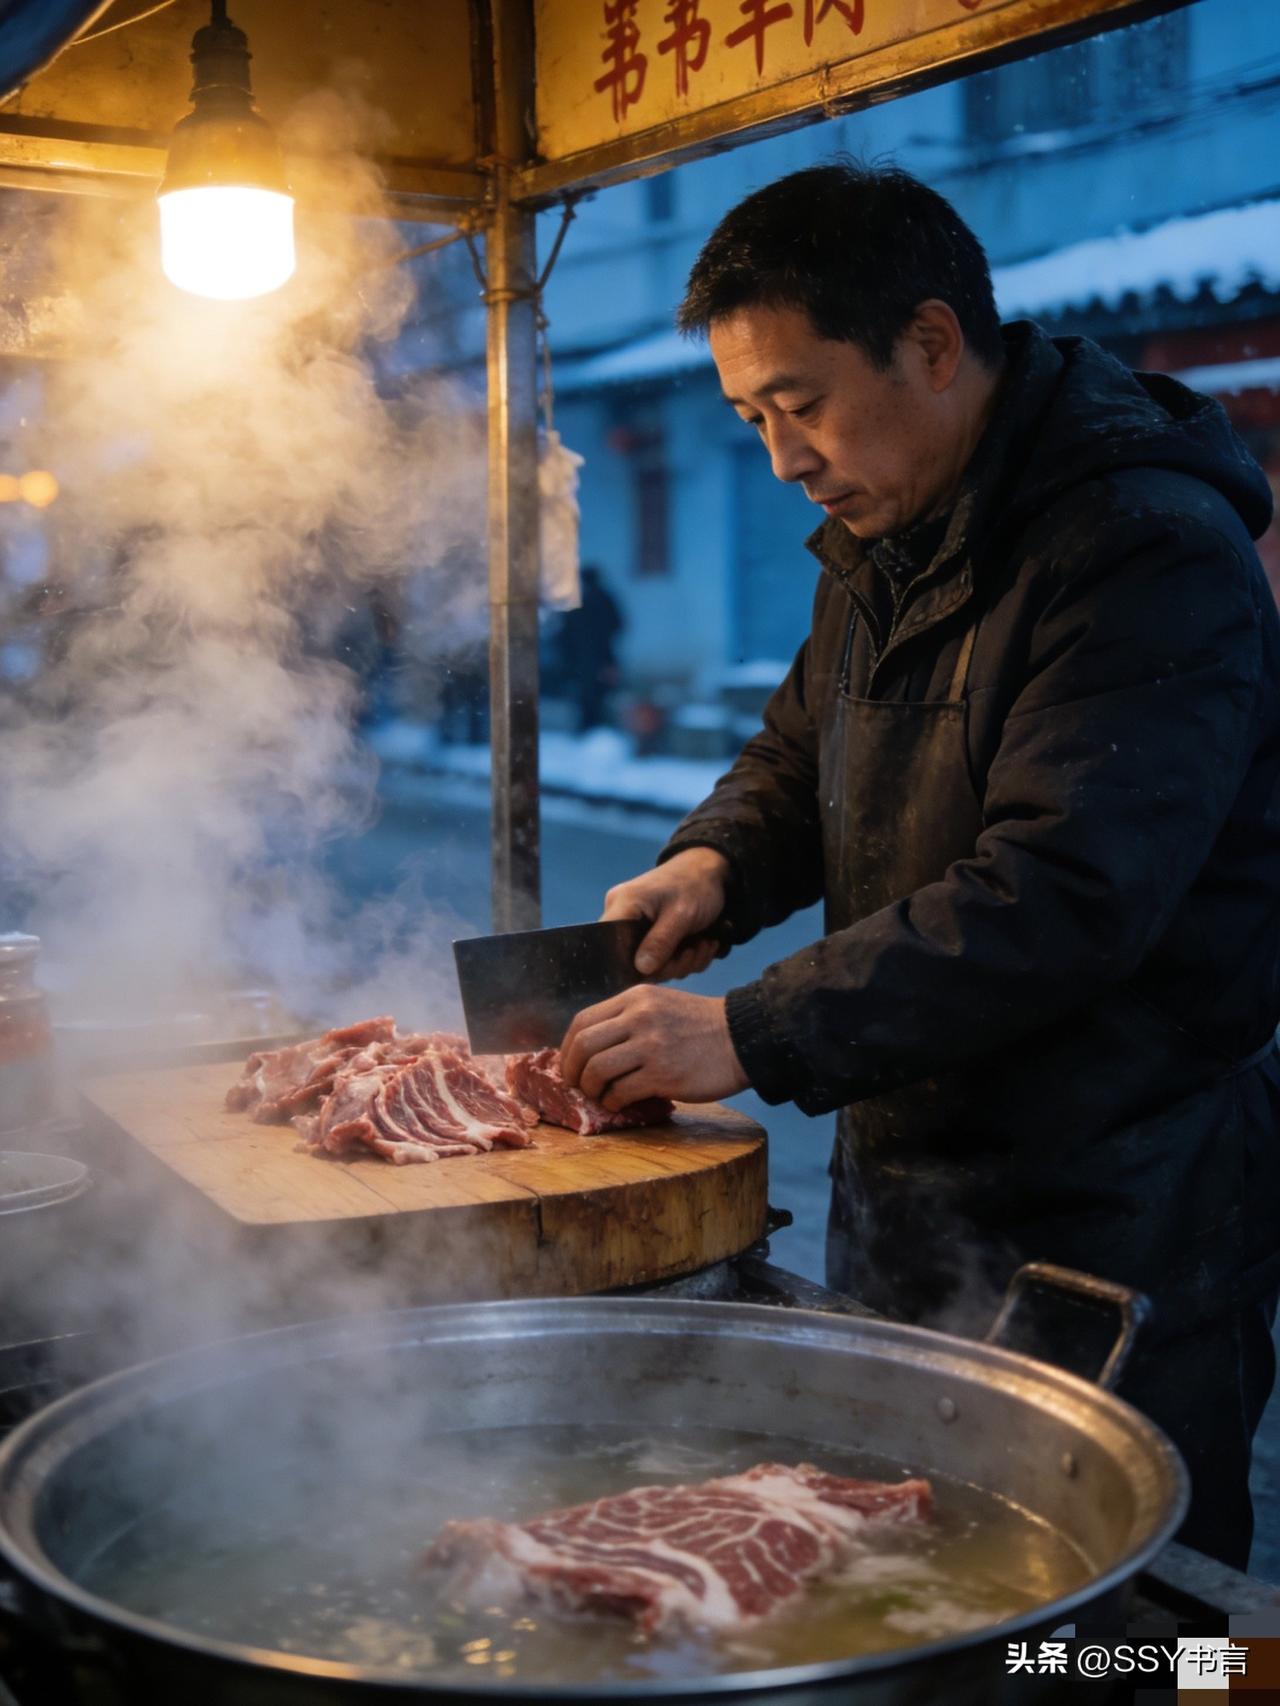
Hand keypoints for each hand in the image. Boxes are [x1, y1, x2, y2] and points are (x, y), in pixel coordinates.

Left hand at [560, 987, 749, 1108]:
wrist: (742, 1038)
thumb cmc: (700, 1026)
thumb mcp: (661, 1005)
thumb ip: (628, 1018)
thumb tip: (592, 1048)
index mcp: (635, 998)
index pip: (583, 1020)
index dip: (567, 1047)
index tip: (569, 1064)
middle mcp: (639, 1017)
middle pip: (583, 1045)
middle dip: (572, 1070)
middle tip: (576, 1085)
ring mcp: (651, 1046)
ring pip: (597, 1070)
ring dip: (591, 1089)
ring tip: (600, 1096)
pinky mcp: (663, 1074)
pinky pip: (621, 1091)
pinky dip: (613, 1101)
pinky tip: (620, 1103)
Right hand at [601, 847, 729, 978]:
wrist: (711, 873)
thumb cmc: (694, 885)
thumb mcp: (681, 915)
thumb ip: (660, 942)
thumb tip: (642, 970)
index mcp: (622, 905)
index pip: (608, 943)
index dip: (631, 963)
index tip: (664, 964)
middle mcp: (623, 917)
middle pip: (632, 961)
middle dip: (669, 964)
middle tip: (694, 951)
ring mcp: (637, 929)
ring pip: (652, 965)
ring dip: (682, 962)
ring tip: (702, 944)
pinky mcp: (651, 937)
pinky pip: (663, 961)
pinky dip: (684, 959)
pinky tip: (700, 945)